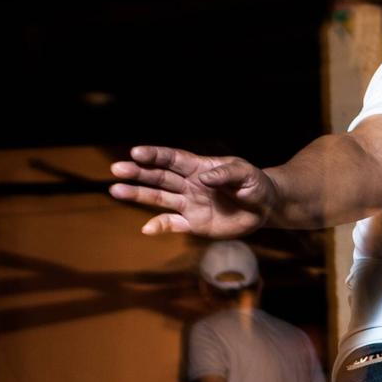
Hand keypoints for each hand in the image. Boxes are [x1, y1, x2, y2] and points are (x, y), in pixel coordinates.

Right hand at [110, 146, 276, 236]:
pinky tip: (147, 228)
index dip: (155, 155)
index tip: (136, 152)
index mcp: (199, 167)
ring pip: (159, 198)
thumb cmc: (254, 185)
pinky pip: (173, 224)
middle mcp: (189, 184)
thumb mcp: (246, 174)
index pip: (172, 159)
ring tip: (116, 190)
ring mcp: (189, 203)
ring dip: (138, 195)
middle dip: (138, 172)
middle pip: (159, 177)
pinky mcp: (194, 223)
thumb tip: (203, 178)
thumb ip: (226, 174)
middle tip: (117, 169)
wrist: (265, 208)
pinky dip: (160, 226)